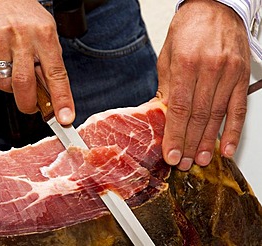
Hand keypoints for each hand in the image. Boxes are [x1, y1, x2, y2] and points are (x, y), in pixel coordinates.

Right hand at [0, 0, 74, 124]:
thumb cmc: (28, 19)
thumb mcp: (48, 36)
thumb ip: (50, 65)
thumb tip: (52, 98)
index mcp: (44, 35)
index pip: (55, 73)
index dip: (61, 99)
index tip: (64, 118)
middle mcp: (20, 37)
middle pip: (24, 84)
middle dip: (29, 104)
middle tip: (33, 107)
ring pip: (5, 84)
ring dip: (13, 87)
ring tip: (16, 71)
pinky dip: (0, 76)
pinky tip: (3, 61)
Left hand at [157, 0, 249, 170]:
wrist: (215, 5)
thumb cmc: (189, 28)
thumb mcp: (168, 56)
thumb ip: (166, 87)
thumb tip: (162, 115)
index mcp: (186, 64)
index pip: (179, 109)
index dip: (174, 135)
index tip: (170, 154)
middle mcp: (210, 69)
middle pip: (198, 116)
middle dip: (189, 143)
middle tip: (184, 163)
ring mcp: (229, 73)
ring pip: (218, 116)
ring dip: (209, 141)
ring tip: (200, 159)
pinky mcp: (242, 76)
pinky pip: (239, 108)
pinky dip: (233, 131)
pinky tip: (227, 147)